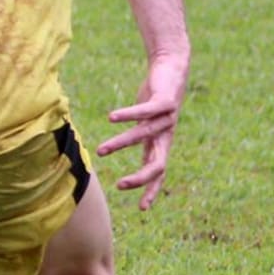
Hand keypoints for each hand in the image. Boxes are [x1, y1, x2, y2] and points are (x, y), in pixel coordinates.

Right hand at [95, 55, 187, 209]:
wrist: (172, 66)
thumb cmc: (155, 97)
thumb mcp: (146, 122)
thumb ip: (136, 137)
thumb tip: (111, 149)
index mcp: (160, 143)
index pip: (158, 173)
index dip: (152, 190)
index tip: (143, 208)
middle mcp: (165, 135)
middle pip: (158, 163)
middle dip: (141, 178)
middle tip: (120, 186)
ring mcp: (167, 118)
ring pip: (143, 135)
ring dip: (122, 144)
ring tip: (101, 150)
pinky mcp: (165, 100)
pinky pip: (145, 111)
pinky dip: (128, 115)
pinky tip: (111, 118)